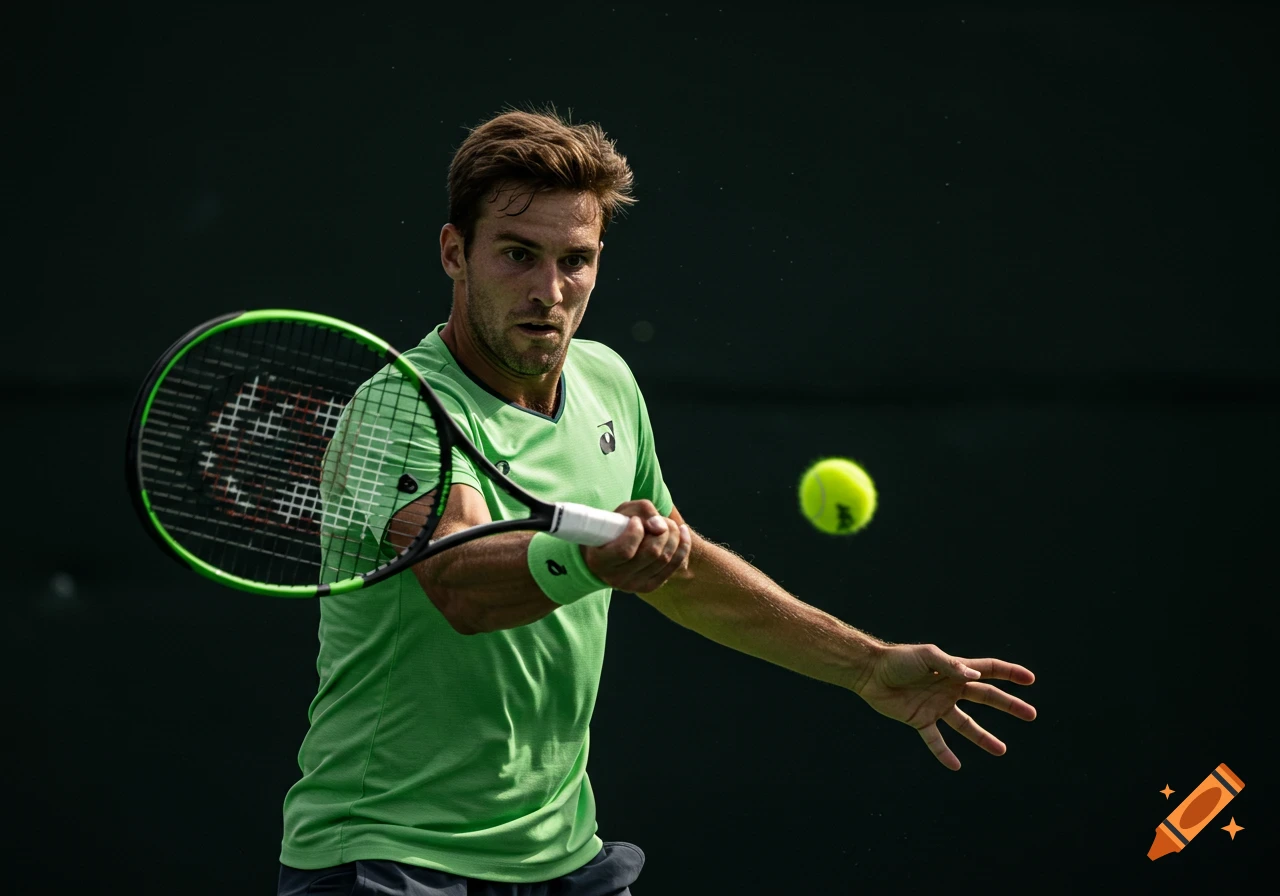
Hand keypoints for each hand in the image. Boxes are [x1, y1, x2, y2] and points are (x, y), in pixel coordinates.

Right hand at [583, 499, 690, 593]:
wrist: (611, 550)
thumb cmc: (615, 527)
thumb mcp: (622, 512)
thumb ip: (642, 512)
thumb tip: (661, 528)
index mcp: (600, 561)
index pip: (626, 550)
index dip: (636, 531)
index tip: (635, 520)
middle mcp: (616, 578)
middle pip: (651, 553)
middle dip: (662, 530)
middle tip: (659, 520)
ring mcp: (633, 586)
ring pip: (664, 559)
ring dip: (673, 535)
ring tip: (669, 524)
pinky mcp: (649, 586)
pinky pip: (673, 566)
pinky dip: (683, 546)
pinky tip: (682, 531)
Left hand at [853, 644, 1036, 770]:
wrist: (870, 672)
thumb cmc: (898, 659)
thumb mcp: (926, 656)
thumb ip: (950, 665)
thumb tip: (975, 676)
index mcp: (954, 670)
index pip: (988, 670)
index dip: (1009, 673)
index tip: (1030, 679)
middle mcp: (949, 689)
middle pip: (985, 697)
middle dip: (1009, 705)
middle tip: (1031, 715)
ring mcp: (936, 706)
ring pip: (965, 725)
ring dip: (983, 737)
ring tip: (1002, 750)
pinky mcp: (919, 721)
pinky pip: (935, 740)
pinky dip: (944, 753)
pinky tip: (956, 765)